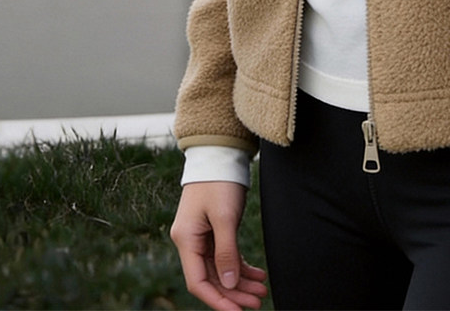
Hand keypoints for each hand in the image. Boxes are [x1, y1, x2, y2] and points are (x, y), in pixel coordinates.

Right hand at [170, 180, 267, 310]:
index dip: (217, 300)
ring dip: (240, 282)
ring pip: (221, 269)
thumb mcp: (225, 216)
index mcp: (186, 240)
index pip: (198, 282)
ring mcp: (202, 237)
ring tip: (262, 291)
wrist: (220, 154)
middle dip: (234, 293)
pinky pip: (226, 256)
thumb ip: (226, 251)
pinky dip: (241, 267)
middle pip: (211, 278)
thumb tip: (229, 285)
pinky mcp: (214, 230)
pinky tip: (257, 275)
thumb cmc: (219, 181)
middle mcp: (191, 242)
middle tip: (258, 302)